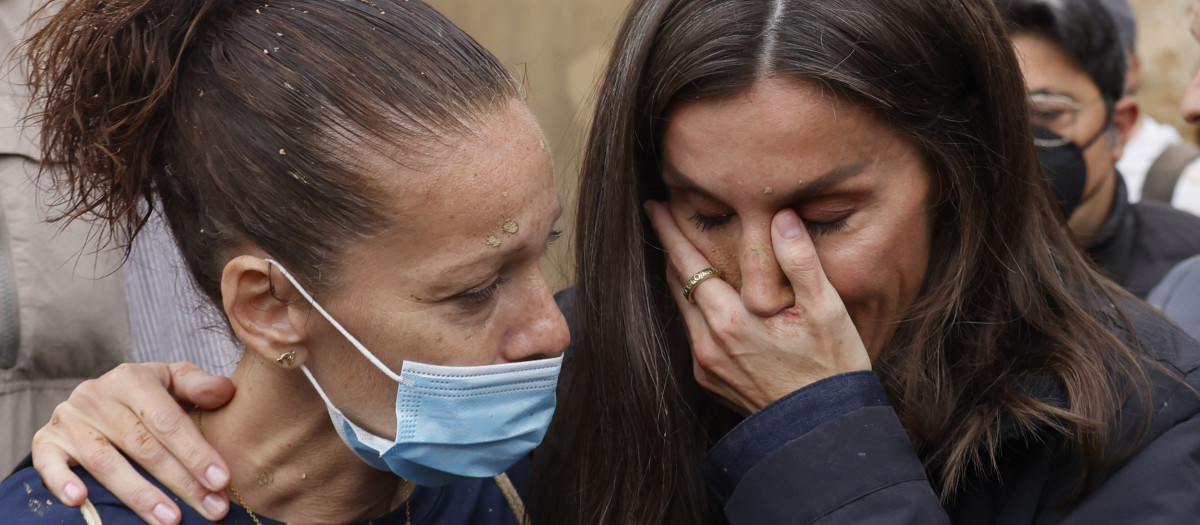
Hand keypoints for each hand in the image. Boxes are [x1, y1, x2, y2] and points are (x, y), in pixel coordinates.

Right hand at [31, 362, 234, 524]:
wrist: (95, 398)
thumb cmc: (146, 396)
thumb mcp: (172, 381)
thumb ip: (198, 385)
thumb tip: (226, 391)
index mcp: (132, 379)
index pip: (168, 420)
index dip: (196, 452)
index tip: (222, 480)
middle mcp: (97, 396)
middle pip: (143, 446)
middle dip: (180, 481)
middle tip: (211, 508)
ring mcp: (69, 420)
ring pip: (106, 462)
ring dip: (139, 494)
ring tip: (170, 519)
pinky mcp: (46, 441)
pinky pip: (49, 463)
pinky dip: (62, 481)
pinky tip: (81, 501)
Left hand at [644, 201, 870, 414]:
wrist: (822, 429)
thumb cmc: (831, 368)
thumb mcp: (826, 309)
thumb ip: (800, 260)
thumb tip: (782, 217)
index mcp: (730, 320)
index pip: (688, 263)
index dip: (669, 232)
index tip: (654, 207)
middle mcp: (707, 343)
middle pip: (677, 284)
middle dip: (670, 250)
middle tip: (662, 219)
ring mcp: (705, 365)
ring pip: (683, 310)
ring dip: (682, 280)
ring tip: (683, 253)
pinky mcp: (709, 380)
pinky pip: (693, 335)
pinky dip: (696, 311)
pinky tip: (708, 300)